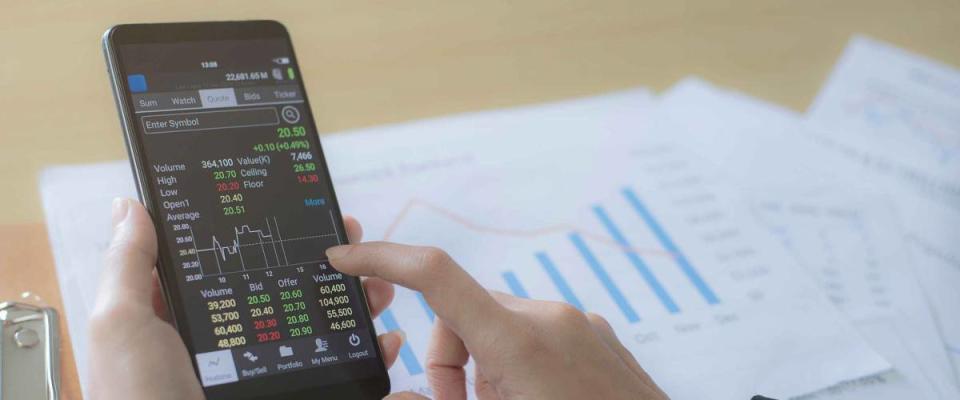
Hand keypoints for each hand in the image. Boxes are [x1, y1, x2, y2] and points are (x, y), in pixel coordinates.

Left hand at [88, 198, 404, 399]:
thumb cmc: (139, 399)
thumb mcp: (122, 326)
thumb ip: (129, 264)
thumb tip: (130, 206)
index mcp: (184, 317)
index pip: (230, 260)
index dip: (263, 231)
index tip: (295, 206)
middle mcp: (228, 338)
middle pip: (285, 286)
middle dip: (322, 261)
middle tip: (350, 235)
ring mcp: (263, 366)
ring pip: (317, 323)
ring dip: (352, 300)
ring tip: (376, 286)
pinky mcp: (292, 387)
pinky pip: (338, 367)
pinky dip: (367, 351)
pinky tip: (382, 336)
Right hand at [327, 239, 669, 398]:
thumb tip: (398, 397)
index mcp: (519, 341)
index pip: (436, 275)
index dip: (382, 260)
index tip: (344, 260)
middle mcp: (550, 318)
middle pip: (462, 314)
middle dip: (446, 363)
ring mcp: (580, 324)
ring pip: (498, 327)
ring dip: (485, 370)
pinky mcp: (598, 335)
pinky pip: (536, 335)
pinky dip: (519, 366)